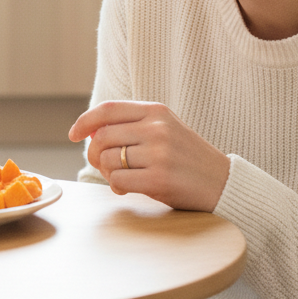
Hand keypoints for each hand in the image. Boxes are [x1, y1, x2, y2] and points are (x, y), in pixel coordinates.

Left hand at [69, 100, 230, 212]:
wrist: (224, 183)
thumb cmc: (187, 158)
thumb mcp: (164, 129)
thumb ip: (132, 125)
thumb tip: (89, 131)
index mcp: (156, 111)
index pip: (108, 109)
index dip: (84, 121)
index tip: (73, 134)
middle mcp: (157, 128)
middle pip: (102, 137)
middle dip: (94, 154)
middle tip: (103, 166)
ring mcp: (159, 153)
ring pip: (109, 159)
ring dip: (107, 172)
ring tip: (122, 178)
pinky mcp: (159, 178)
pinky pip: (118, 180)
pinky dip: (116, 186)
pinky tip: (128, 189)